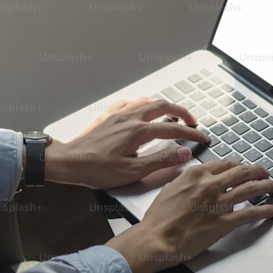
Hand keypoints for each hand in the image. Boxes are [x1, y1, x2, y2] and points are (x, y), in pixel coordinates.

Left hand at [45, 97, 210, 189]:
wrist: (70, 162)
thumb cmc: (96, 169)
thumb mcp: (133, 171)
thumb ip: (161, 160)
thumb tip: (183, 153)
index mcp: (138, 131)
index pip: (173, 128)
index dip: (191, 133)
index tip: (202, 138)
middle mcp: (130, 117)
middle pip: (163, 105)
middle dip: (182, 112)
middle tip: (192, 122)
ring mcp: (118, 114)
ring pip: (147, 101)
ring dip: (163, 105)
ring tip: (172, 114)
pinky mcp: (108, 116)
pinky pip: (130, 103)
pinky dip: (142, 105)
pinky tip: (142, 111)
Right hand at [105, 159, 272, 272]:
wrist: (155, 238)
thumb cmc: (158, 218)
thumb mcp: (169, 188)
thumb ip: (186, 181)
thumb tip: (194, 179)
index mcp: (196, 174)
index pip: (224, 164)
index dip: (238, 165)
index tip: (243, 167)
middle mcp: (210, 184)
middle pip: (242, 172)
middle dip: (257, 171)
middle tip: (265, 173)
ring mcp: (219, 203)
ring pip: (251, 189)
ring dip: (267, 186)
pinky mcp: (224, 223)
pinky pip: (251, 213)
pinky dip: (266, 210)